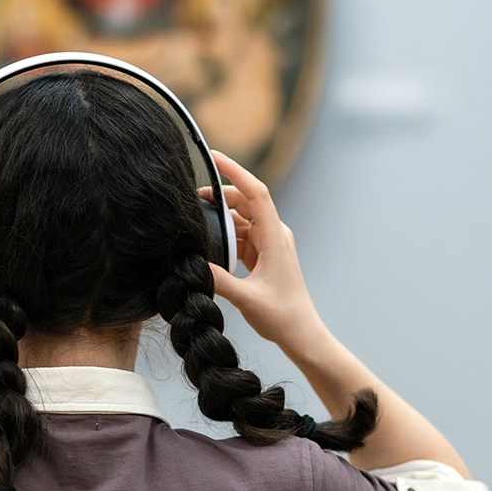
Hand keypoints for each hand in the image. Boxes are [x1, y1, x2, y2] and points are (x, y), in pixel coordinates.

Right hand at [203, 150, 325, 350]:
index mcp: (275, 237)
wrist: (301, 333)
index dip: (235, 171)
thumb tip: (192, 264)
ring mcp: (270, 244)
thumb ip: (218, 279)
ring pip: (241, 220)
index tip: (214, 156)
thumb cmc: (281, 316)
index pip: (255, 193)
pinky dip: (225, 236)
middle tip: (190, 200)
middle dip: (218, 197)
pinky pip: (242, 236)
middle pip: (244, 203)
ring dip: (220, 220)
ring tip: (195, 224)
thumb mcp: (246, 298)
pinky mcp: (264, 256)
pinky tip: (208, 245)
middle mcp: (275, 235)